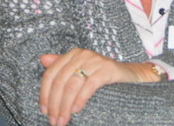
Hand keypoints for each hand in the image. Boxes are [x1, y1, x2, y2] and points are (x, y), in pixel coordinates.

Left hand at [39, 48, 154, 124]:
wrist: (131, 76)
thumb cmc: (102, 75)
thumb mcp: (81, 69)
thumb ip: (62, 65)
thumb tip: (42, 59)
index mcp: (72, 54)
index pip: (51, 74)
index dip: (44, 94)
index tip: (44, 111)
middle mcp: (82, 55)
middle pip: (60, 81)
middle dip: (55, 104)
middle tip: (54, 121)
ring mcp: (95, 61)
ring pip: (72, 85)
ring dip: (65, 106)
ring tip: (63, 120)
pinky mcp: (107, 69)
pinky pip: (89, 85)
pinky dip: (80, 99)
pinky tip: (76, 110)